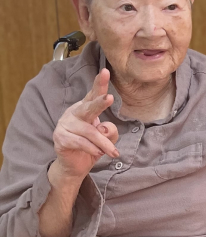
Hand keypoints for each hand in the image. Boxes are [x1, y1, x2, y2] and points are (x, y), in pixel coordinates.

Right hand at [50, 69, 119, 184]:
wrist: (75, 165)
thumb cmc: (92, 146)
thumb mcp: (107, 138)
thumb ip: (110, 131)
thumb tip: (104, 128)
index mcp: (86, 108)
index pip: (94, 94)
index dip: (100, 83)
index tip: (106, 72)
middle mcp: (75, 112)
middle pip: (88, 107)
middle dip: (100, 103)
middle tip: (109, 98)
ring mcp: (65, 124)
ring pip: (90, 132)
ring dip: (104, 143)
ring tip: (113, 152)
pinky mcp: (60, 137)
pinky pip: (81, 142)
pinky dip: (93, 149)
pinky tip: (98, 153)